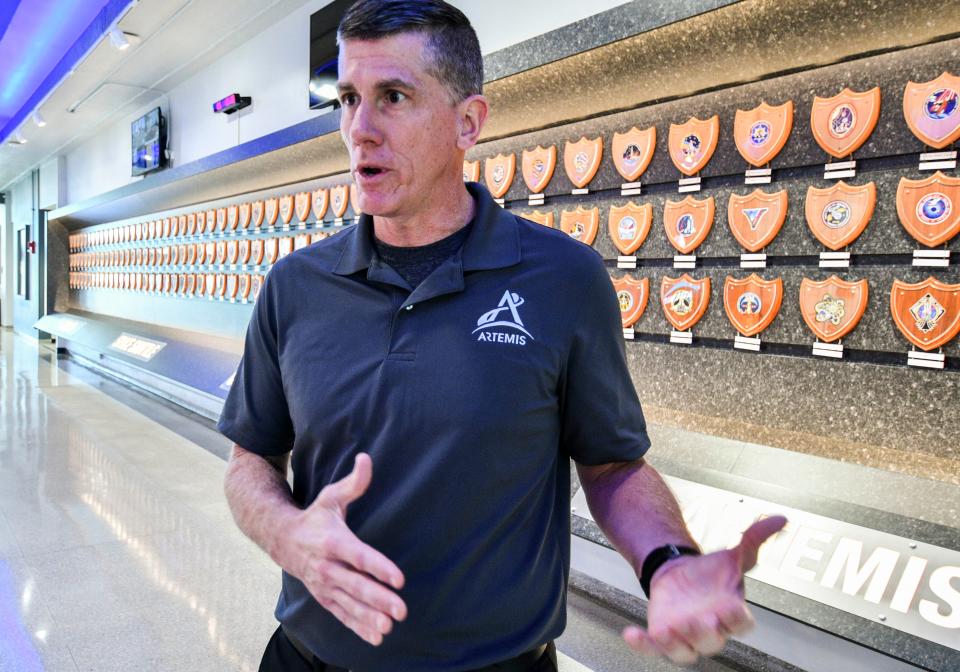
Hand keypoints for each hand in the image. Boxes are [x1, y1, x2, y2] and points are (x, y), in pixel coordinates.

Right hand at [280, 453, 406, 645]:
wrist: (281, 539)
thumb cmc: (315, 516)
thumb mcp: (331, 497)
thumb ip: (353, 482)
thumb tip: (367, 458)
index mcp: (333, 541)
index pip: (359, 556)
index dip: (379, 567)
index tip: (399, 579)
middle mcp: (327, 566)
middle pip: (356, 585)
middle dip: (378, 599)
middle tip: (401, 610)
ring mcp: (324, 584)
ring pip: (349, 604)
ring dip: (369, 617)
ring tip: (389, 627)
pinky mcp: (324, 596)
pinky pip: (342, 614)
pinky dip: (358, 627)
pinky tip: (377, 637)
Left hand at [623, 515, 786, 664]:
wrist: (682, 573)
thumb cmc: (712, 574)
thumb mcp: (735, 554)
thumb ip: (755, 538)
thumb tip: (779, 519)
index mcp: (732, 613)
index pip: (742, 623)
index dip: (737, 617)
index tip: (730, 605)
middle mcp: (711, 629)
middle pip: (712, 641)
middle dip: (705, 632)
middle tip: (698, 619)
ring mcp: (685, 635)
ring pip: (684, 652)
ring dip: (675, 644)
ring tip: (665, 630)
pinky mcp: (662, 634)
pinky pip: (652, 647)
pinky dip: (642, 645)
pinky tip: (631, 634)